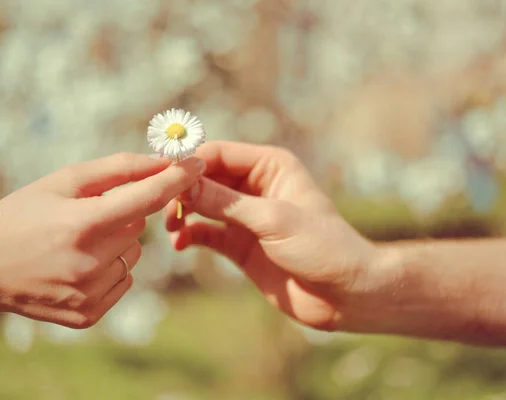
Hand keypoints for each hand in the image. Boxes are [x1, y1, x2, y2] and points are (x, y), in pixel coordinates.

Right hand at [0, 153, 204, 333]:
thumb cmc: (22, 216)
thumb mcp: (62, 182)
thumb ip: (116, 169)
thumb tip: (160, 162)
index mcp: (82, 224)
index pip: (146, 199)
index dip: (176, 179)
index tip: (198, 163)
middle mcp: (90, 263)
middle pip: (138, 227)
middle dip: (123, 215)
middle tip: (87, 215)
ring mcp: (90, 293)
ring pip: (133, 255)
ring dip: (116, 243)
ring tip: (77, 242)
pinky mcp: (90, 314)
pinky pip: (124, 280)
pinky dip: (110, 268)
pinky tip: (78, 265)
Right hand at [165, 141, 381, 331]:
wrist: (345, 294)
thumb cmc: (323, 247)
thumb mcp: (273, 220)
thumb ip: (226, 202)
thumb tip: (183, 184)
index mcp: (270, 166)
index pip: (217, 154)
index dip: (189, 164)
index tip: (162, 178)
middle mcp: (255, 186)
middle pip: (206, 178)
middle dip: (182, 189)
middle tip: (160, 206)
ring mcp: (246, 216)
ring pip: (202, 205)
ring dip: (182, 212)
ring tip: (171, 226)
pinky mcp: (240, 244)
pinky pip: (206, 233)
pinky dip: (190, 235)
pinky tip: (181, 244)